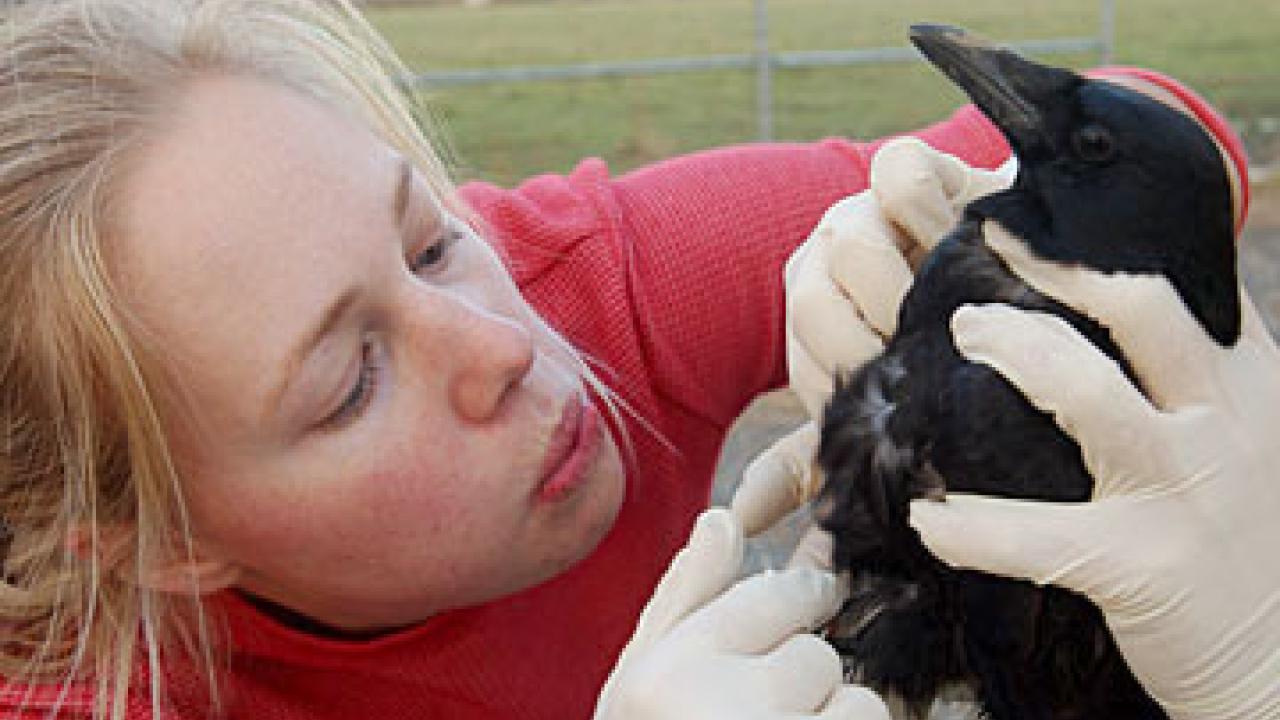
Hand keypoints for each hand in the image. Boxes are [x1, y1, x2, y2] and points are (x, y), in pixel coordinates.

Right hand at [594, 509, 889, 719]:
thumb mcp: (639, 694)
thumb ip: (682, 605)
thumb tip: (721, 519)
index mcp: (662, 678)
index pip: (768, 598)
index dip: (796, 604)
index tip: (808, 606)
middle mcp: (721, 712)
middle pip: (817, 654)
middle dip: (806, 686)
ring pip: (860, 706)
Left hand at [737, 138, 1013, 537]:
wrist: (1049, 288)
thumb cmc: (968, 363)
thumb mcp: (889, 416)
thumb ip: (816, 464)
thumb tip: (743, 519)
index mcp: (813, 322)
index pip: (805, 355)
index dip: (861, 379)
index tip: (913, 391)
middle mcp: (825, 263)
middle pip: (811, 297)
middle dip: (879, 334)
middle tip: (934, 345)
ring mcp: (862, 210)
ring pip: (846, 239)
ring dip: (908, 277)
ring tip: (956, 298)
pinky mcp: (907, 166)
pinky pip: (895, 175)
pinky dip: (930, 207)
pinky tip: (967, 233)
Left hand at [908, 231, 1279, 719]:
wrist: (1279, 666)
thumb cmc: (1240, 538)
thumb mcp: (1247, 438)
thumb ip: (1196, 377)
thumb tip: (1113, 300)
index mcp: (1254, 384)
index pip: (1188, 284)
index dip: (1107, 243)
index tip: (1039, 216)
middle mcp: (1230, 423)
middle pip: (1140, 311)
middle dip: (1055, 272)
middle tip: (987, 253)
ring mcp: (1188, 490)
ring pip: (1089, 395)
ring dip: (1014, 355)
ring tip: (962, 336)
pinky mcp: (1142, 564)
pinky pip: (1035, 534)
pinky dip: (972, 525)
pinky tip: (927, 518)